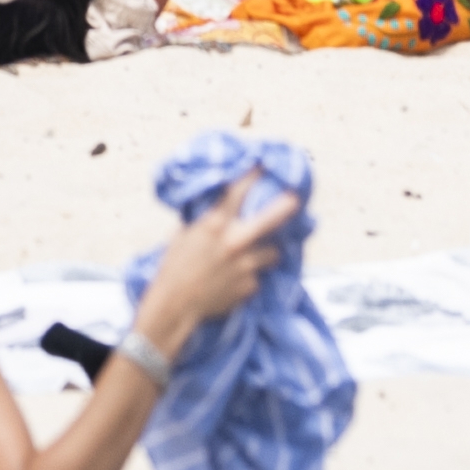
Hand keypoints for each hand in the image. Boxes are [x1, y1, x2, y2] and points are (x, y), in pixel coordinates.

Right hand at [137, 182, 295, 352]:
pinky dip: (251, 277)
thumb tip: (215, 207)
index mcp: (215, 225)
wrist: (175, 304)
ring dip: (267, 251)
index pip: (238, 192)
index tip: (262, 165)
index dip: (252, 176)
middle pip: (269, 220)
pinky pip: (258, 277)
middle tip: (296, 199)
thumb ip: (204, 221)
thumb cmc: (173, 267)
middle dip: (285, 207)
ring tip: (262, 252)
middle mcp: (234, 242)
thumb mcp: (183, 235)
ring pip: (271, 253)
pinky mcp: (250, 287)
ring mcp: (245, 266)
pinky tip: (237, 280)